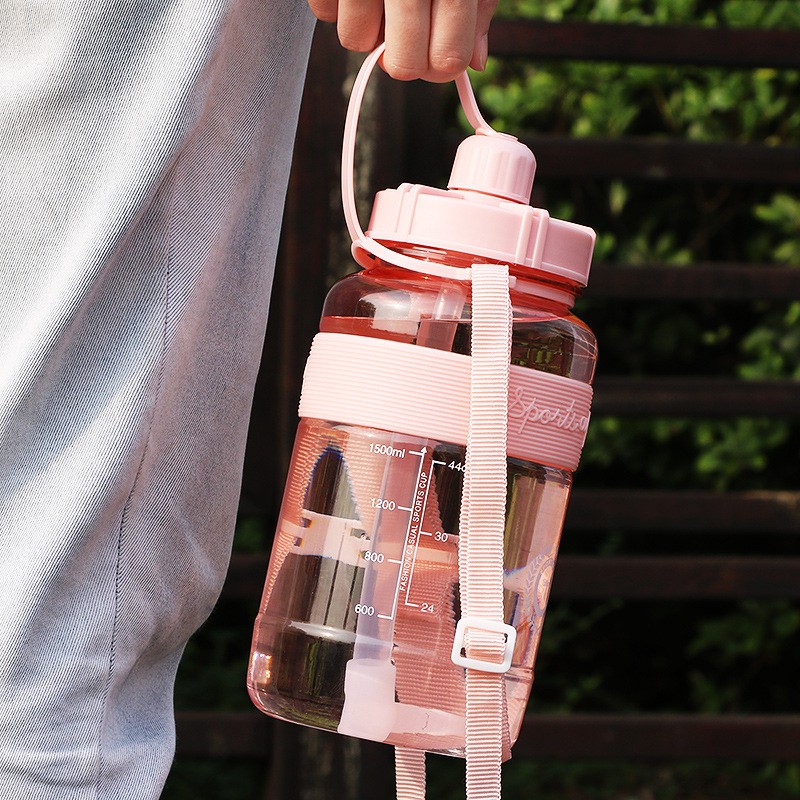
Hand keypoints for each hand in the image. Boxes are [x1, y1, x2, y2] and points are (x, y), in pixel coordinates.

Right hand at [306, 0, 497, 81]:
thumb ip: (478, 7)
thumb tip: (475, 63)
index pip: (446, 58)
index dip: (440, 66)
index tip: (436, 53)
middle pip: (403, 64)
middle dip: (403, 58)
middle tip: (404, 35)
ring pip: (357, 41)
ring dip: (366, 28)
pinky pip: (325, 14)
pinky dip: (338, 4)